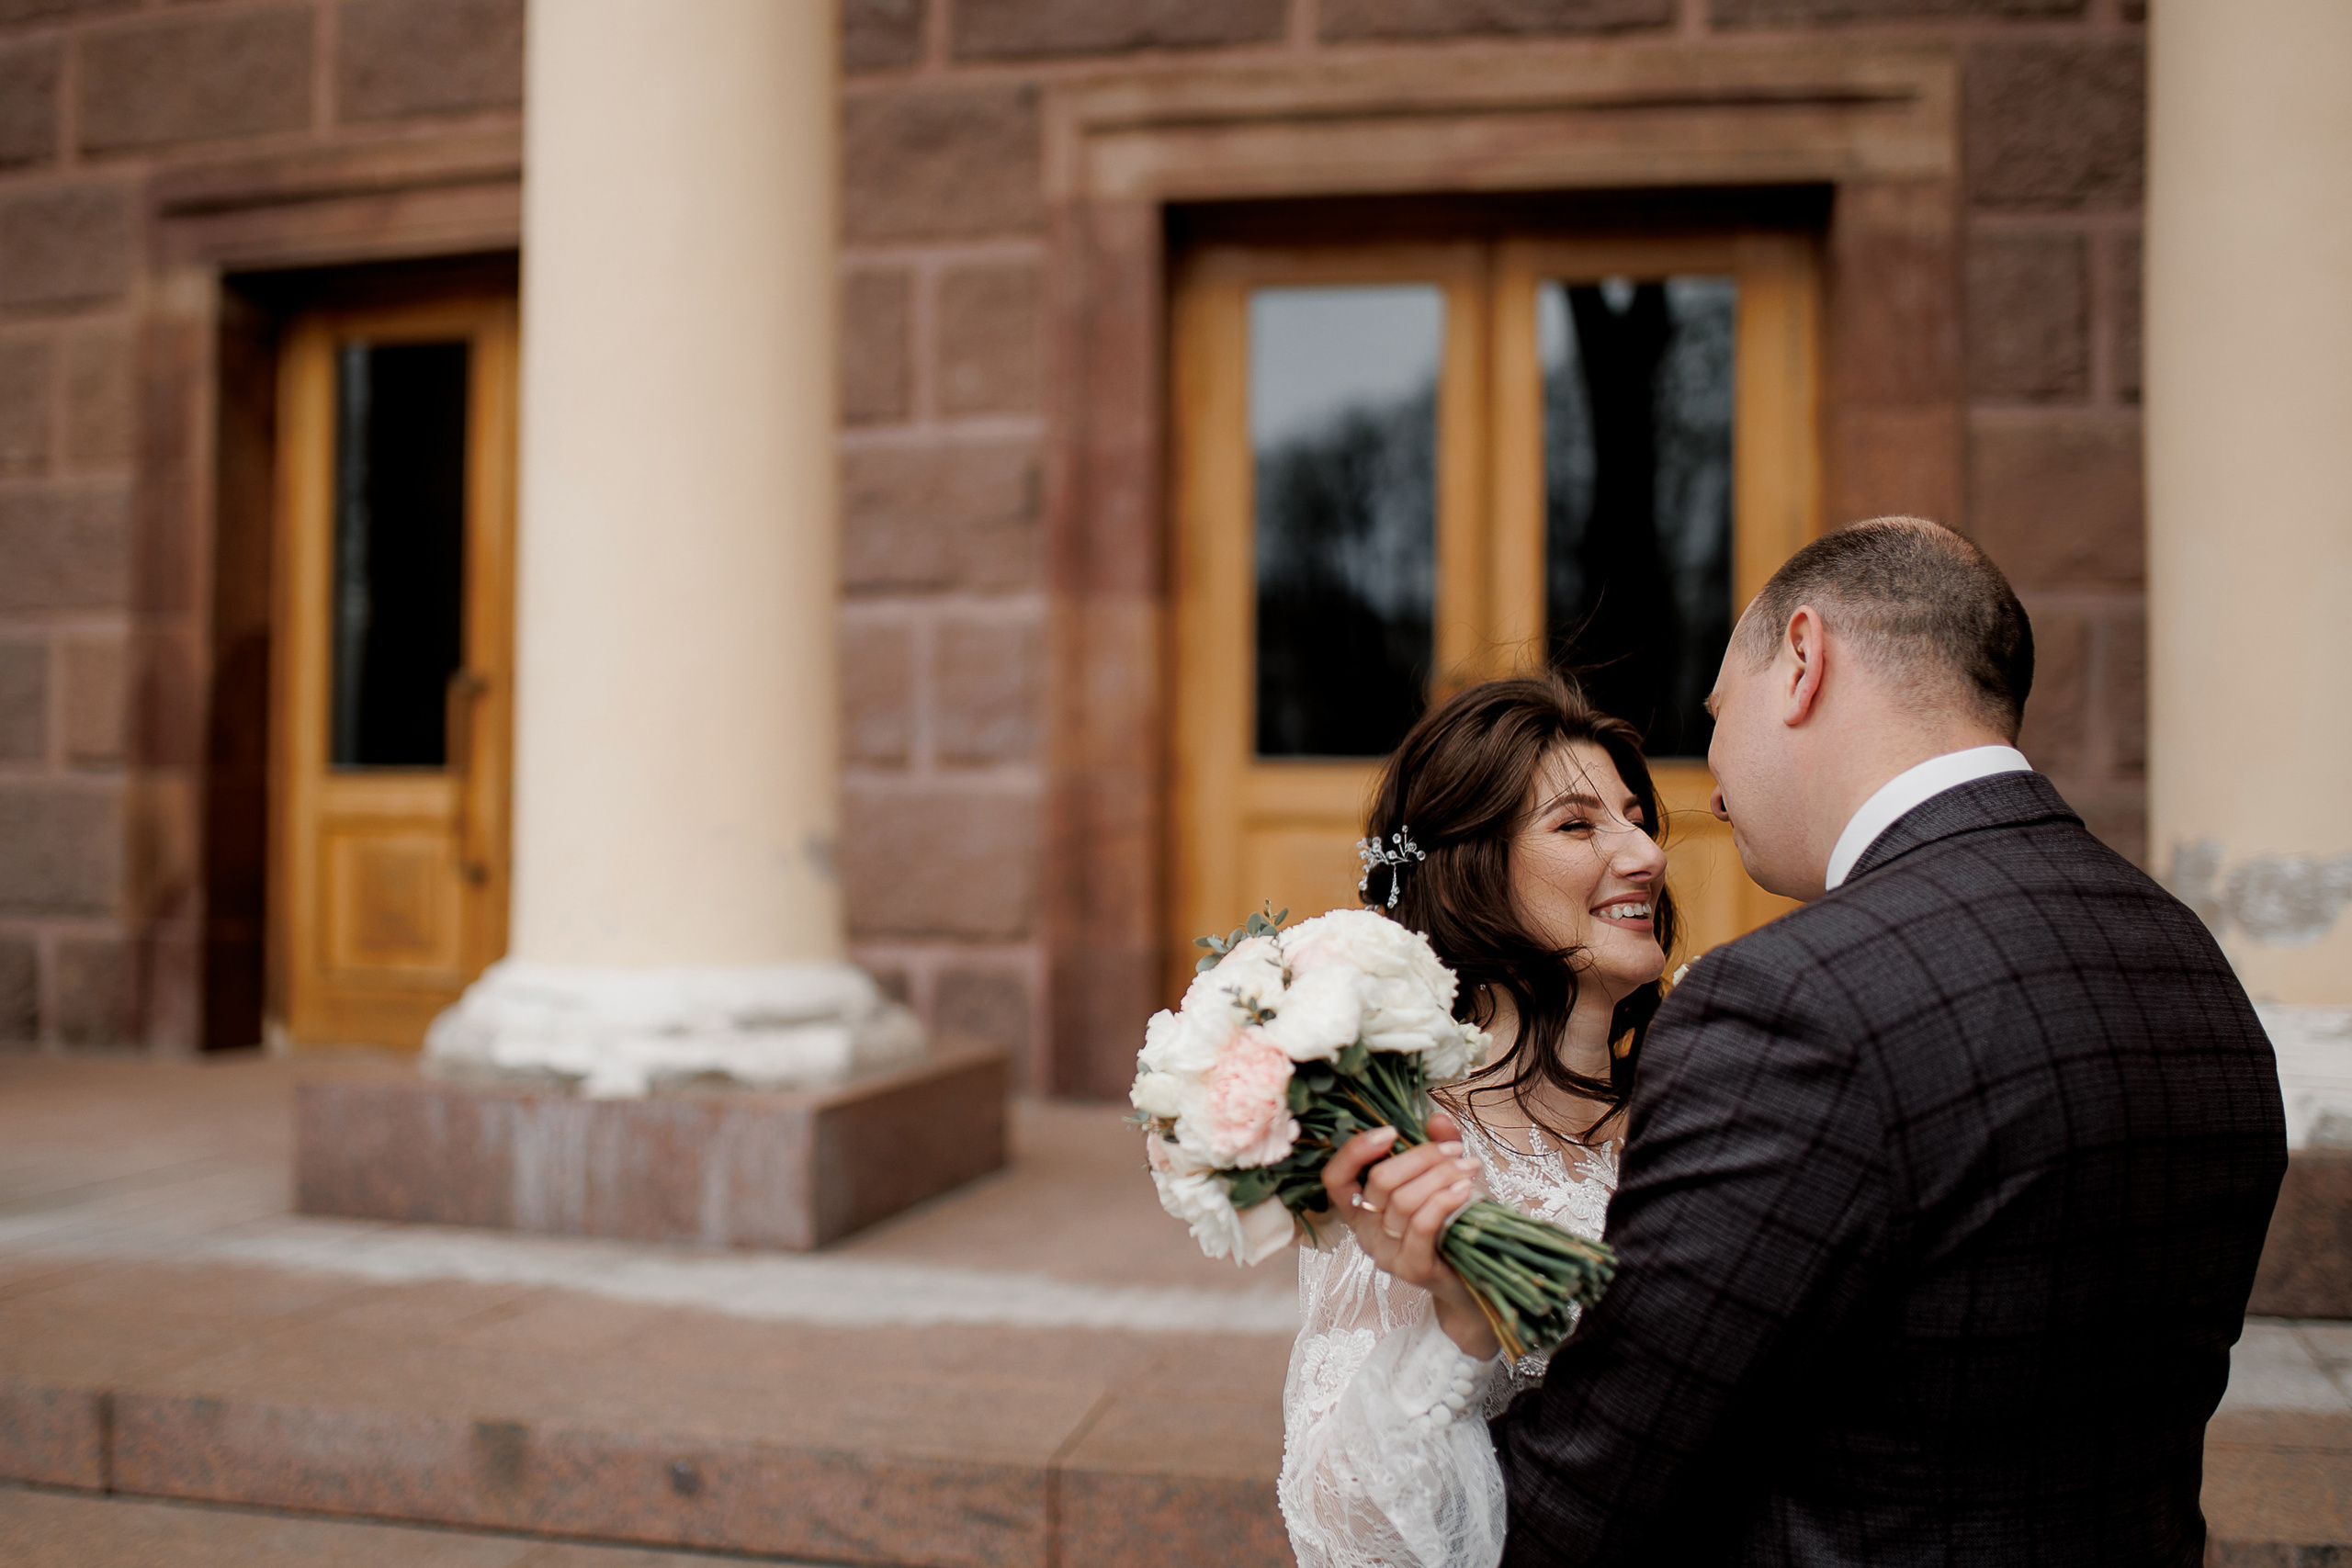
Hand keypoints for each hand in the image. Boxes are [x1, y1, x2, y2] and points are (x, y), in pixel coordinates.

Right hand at [1320, 1110, 1501, 1359]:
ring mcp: (1387, 1254)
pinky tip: (1465, 1187)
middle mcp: (1365, 1233)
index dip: (1356, 1151)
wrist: (1473, 1280)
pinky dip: (1444, 1199)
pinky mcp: (1412, 1269)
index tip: (1391, 1131)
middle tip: (1455, 1150)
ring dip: (1440, 1175)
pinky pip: (1422, 1225)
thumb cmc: (1452, 1226)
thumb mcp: (1442, 1180)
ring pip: (1404, 1200)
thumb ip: (1437, 1148)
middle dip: (1421, 1157)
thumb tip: (1438, 1119)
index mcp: (1360, 1209)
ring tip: (1469, 1166)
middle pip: (1380, 1181)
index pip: (1335, 1178)